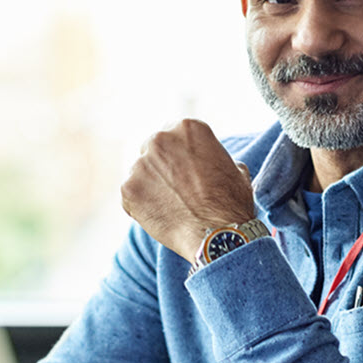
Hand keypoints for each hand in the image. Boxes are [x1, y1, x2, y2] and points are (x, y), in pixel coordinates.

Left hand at [121, 119, 255, 260]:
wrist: (217, 234)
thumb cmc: (231, 203)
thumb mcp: (234, 167)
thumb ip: (213, 157)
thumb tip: (210, 162)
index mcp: (187, 128)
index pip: (173, 134)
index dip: (178, 153)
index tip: (184, 169)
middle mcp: (160, 139)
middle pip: (152, 149)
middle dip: (161, 166)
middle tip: (174, 188)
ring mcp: (141, 163)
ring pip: (140, 173)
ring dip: (150, 186)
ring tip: (171, 207)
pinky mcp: (128, 188)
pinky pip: (130, 195)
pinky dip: (141, 207)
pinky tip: (161, 217)